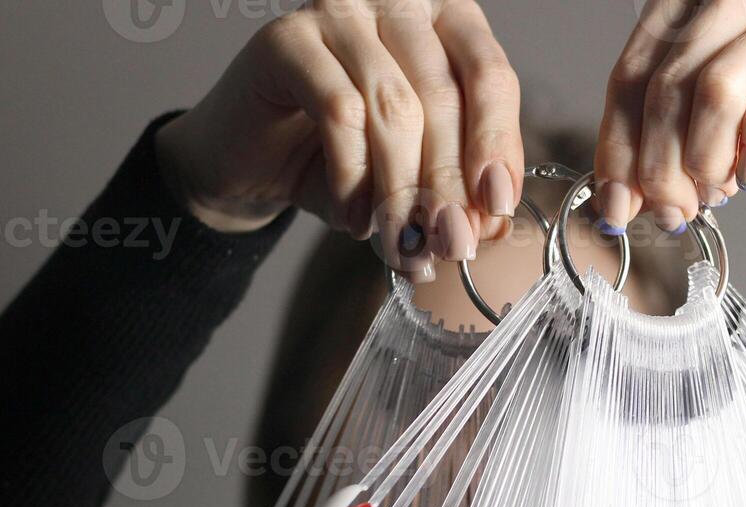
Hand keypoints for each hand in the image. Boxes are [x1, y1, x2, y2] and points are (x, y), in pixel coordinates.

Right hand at [155, 0, 523, 278]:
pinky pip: (339, 111)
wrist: (249, 164)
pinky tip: (354, 218)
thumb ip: (455, 187)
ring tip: (400, 240)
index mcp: (443, 20)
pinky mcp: (287, 39)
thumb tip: (491, 226)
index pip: (488, 76)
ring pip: (393, 107)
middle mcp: (396, 3)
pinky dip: (352, 177)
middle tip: (449, 243)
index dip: (496, 144)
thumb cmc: (336, 160)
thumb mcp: (412, 173)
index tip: (495, 207)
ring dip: (401, 189)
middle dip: (448, 183)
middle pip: (442, 95)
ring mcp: (339, 12)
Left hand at [593, 0, 745, 230]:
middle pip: (665, 84)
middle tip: (669, 212)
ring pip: (714, 83)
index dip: (617, 146)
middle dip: (658, 164)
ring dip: (703, 156)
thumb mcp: (726, 133)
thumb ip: (675, 155)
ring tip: (713, 196)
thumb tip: (622, 203)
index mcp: (694, 8)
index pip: (631, 77)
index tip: (615, 206)